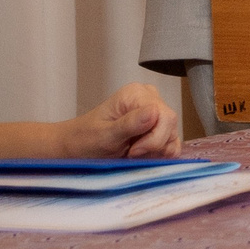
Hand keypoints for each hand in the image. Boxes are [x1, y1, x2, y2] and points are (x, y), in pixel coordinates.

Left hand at [59, 83, 182, 160]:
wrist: (76, 147)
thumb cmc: (85, 140)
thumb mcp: (104, 135)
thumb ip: (129, 124)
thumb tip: (154, 111)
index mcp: (137, 93)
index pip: (164, 116)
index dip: (153, 139)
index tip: (132, 152)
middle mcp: (151, 98)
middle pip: (170, 126)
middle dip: (153, 146)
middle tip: (130, 153)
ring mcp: (157, 113)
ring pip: (173, 136)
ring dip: (154, 151)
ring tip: (132, 153)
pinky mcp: (160, 127)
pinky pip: (172, 144)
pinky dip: (158, 154)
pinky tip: (140, 154)